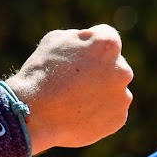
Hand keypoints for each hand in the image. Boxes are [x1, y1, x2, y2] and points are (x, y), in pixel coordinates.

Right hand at [6, 24, 134, 153]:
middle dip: (98, 70)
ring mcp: (122, 97)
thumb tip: (89, 43)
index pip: (106, 36)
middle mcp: (122, 70)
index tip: (75, 56)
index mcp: (108, 45)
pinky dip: (99, 113)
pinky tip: (78, 115)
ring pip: (114, 90)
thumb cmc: (41, 74)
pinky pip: (111, 112)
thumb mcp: (55, 40)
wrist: (34, 115)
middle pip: (113, 65)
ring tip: (73, 101)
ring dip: (100, 92)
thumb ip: (80, 37)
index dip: (88, 44)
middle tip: (73, 82)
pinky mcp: (118, 119)